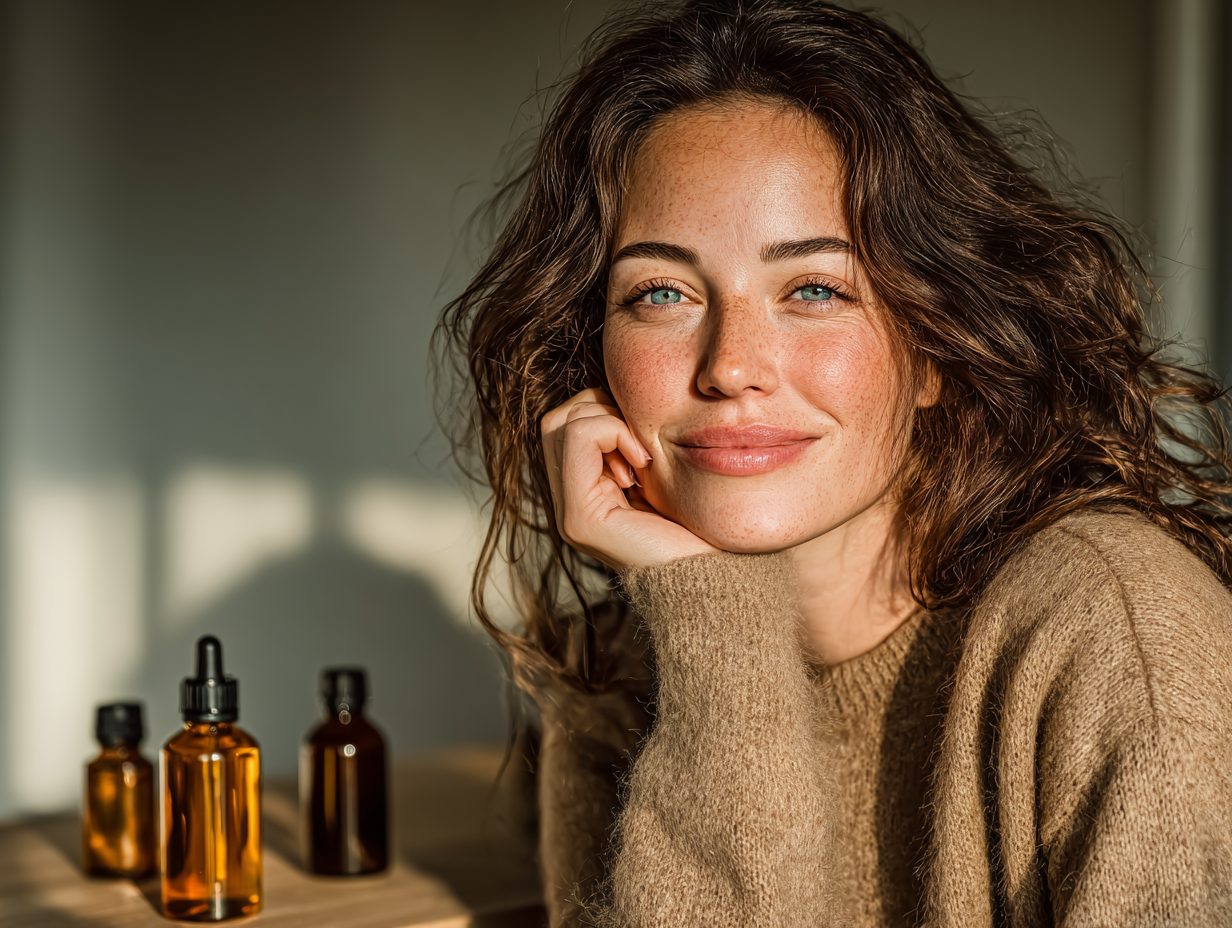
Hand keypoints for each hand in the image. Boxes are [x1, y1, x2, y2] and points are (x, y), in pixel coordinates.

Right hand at [541, 388, 716, 569]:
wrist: (714, 579)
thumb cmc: (699, 528)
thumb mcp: (661, 474)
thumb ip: (634, 443)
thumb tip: (624, 395)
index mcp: (585, 493)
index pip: (565, 423)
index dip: (604, 414)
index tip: (643, 450)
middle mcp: (567, 504)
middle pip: (556, 419)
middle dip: (600, 412)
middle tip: (639, 448)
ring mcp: (569, 513)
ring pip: (560, 423)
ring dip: (607, 423)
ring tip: (639, 461)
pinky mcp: (579, 517)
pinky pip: (579, 438)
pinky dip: (612, 433)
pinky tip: (641, 467)